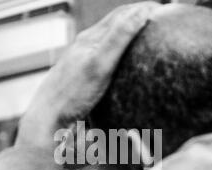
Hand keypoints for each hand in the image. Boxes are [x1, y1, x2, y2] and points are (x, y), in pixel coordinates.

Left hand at [17, 1, 159, 147]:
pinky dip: (118, 52)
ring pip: (109, 40)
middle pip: (116, 24)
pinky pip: (103, 57)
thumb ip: (119, 37)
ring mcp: (82, 60)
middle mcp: (85, 46)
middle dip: (137, 17)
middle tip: (160, 20)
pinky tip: (122, 62)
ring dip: (128, 32)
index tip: (164, 10)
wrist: (48, 117)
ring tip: (145, 36)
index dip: (143, 9)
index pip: (122, 14)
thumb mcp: (99, 64)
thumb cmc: (71, 93)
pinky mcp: (81, 76)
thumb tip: (141, 12)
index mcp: (90, 38)